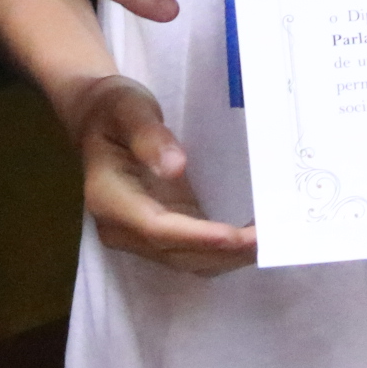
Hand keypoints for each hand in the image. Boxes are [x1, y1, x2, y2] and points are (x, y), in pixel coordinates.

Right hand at [62, 73, 255, 276]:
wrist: (98, 116)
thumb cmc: (114, 107)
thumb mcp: (130, 108)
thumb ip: (149, 136)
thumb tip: (176, 167)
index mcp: (108, 197)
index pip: (156, 227)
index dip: (196, 236)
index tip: (234, 236)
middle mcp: (120, 226)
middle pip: (174, 252)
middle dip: (222, 251)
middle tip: (268, 240)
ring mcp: (138, 234)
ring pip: (185, 260)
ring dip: (225, 257)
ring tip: (268, 241)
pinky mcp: (158, 231)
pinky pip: (189, 251)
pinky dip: (220, 251)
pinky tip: (249, 238)